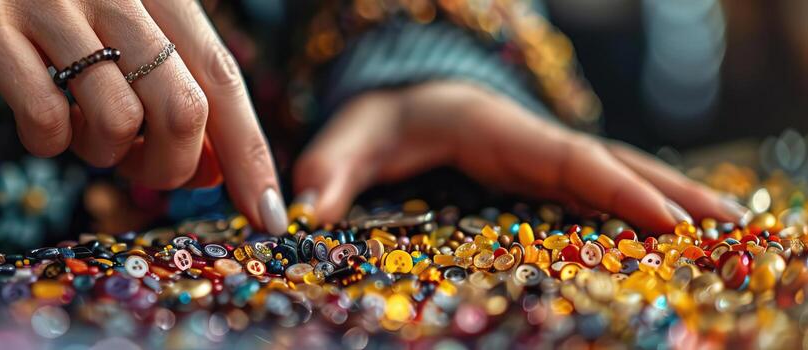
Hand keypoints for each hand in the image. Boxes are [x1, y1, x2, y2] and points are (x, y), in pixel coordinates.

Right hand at [0, 0, 287, 232]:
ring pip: (117, 120)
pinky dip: (46, 142)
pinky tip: (36, 125)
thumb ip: (168, 87)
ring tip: (78, 131)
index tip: (268, 215)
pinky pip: (43, 116)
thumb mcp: (114, 27)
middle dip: (173, 167)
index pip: (223, 76)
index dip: (251, 152)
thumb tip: (213, 170)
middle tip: (143, 172)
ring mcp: (48, 2)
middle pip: (182, 108)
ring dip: (103, 154)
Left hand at [293, 82, 746, 231]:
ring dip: (670, 200)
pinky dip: (641, 209)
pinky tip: (674, 238)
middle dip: (669, 192)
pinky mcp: (544, 176)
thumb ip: (329, 168)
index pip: (564, 158)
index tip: (666, 218)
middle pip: (611, 163)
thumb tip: (306, 211)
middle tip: (732, 228)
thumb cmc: (381, 114)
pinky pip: (600, 190)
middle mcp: (531, 141)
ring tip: (731, 234)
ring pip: (616, 174)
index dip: (615, 187)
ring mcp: (543, 157)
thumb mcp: (350, 135)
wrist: (399, 90)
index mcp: (495, 129)